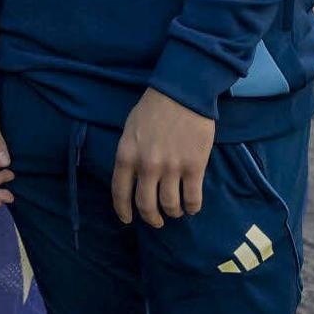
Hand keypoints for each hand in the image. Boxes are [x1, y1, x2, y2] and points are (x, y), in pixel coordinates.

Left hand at [111, 87, 215, 227]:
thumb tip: (133, 178)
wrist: (183, 93)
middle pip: (146, 205)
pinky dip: (192, 207)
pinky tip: (192, 207)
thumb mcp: (129, 130)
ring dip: (173, 212)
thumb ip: (129, 154)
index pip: (120, 193)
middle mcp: (147, 166)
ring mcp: (171, 168)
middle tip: (157, 220)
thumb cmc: (153, 108)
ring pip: (170, 205)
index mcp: (126, 155)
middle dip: (151, 218)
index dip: (123, 211)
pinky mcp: (194, 167)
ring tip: (176, 211)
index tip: (128, 220)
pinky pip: (192, 198)